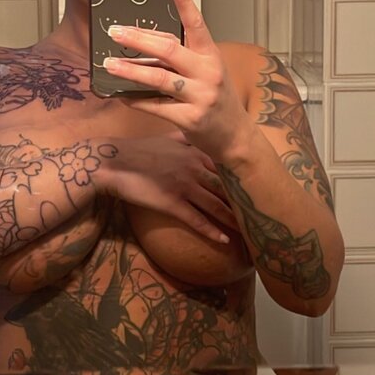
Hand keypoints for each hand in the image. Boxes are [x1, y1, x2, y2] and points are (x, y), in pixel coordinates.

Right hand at [100, 130, 241, 242]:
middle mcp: (193, 168)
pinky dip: (212, 231)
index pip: (225, 167)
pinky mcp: (172, 203)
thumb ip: (184, 139)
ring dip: (234, 219)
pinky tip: (224, 239)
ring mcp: (184, 186)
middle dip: (243, 200)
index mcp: (194, 152)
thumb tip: (195, 135)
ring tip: (249, 230)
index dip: (240, 179)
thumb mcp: (165, 138)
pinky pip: (197, 220)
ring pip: (216, 205)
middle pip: (225, 187)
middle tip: (261, 212)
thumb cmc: (137, 150)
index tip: (255, 188)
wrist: (113, 162)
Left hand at [102, 0, 252, 161]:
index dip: (184, 1)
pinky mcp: (189, 119)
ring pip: (159, 78)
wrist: (235, 136)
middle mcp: (207, 72)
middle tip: (115, 31)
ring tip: (109, 64)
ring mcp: (199, 96)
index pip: (196, 23)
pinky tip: (120, 95)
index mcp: (211, 55)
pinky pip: (156, 106)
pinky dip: (136, 100)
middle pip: (169, 49)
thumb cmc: (216, 97)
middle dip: (139, 39)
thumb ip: (180, 56)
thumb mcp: (206, 70)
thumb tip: (143, 41)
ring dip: (130, 70)